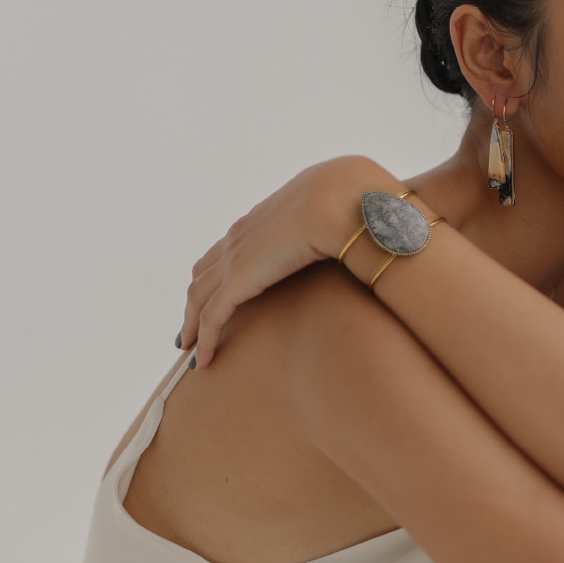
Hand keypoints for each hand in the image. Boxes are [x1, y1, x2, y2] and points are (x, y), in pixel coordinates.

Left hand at [179, 155, 395, 366]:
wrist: (349, 201)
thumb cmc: (360, 200)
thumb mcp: (347, 211)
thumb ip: (346, 223)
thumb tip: (372, 232)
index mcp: (267, 215)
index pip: (233, 245)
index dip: (223, 270)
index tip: (222, 291)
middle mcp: (243, 234)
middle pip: (206, 271)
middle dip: (198, 298)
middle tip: (194, 324)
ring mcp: (236, 256)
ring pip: (200, 297)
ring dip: (193, 323)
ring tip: (191, 349)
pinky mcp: (239, 280)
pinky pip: (212, 317)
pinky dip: (204, 340)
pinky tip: (202, 362)